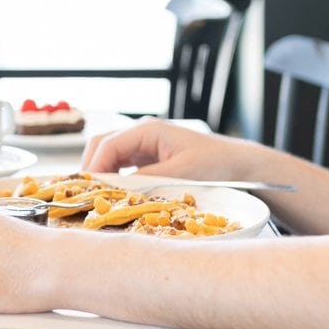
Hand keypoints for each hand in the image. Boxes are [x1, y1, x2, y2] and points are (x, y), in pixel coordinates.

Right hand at [81, 118, 255, 179]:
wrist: (240, 166)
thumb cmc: (216, 164)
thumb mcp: (182, 173)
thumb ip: (148, 179)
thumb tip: (117, 189)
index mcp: (147, 130)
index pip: (108, 144)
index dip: (94, 167)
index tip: (88, 190)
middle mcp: (142, 135)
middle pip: (102, 146)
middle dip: (91, 169)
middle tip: (87, 195)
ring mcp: (144, 146)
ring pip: (109, 156)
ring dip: (101, 174)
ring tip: (98, 198)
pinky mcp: (149, 159)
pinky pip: (122, 166)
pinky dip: (114, 179)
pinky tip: (115, 196)